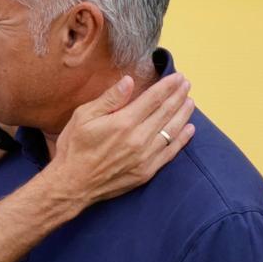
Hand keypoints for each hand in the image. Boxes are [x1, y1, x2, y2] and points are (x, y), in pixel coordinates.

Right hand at [47, 73, 194, 205]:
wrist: (72, 184)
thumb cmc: (74, 148)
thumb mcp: (84, 116)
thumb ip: (109, 99)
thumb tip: (129, 81)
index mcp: (123, 122)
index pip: (153, 98)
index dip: (168, 86)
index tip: (178, 77)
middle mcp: (138, 139)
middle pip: (166, 112)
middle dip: (178, 96)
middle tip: (187, 84)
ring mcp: (145, 157)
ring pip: (171, 131)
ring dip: (183, 114)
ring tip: (190, 102)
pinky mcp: (146, 171)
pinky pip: (170, 153)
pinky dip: (182, 139)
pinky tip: (189, 129)